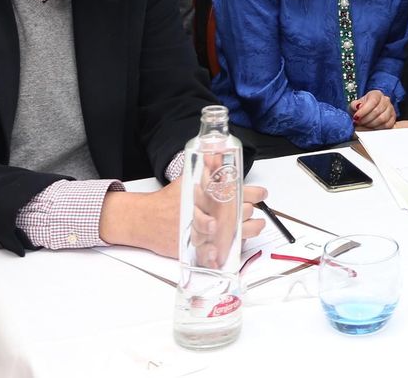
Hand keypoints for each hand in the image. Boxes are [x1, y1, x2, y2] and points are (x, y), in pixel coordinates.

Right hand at [98, 179, 267, 258]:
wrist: (146, 221)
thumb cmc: (167, 200)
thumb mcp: (187, 180)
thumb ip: (206, 172)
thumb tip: (220, 156)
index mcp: (212, 195)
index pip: (245, 192)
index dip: (257, 193)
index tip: (261, 194)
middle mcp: (213, 214)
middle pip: (245, 212)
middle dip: (251, 210)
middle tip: (251, 209)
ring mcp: (209, 233)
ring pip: (241, 233)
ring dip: (250, 229)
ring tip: (255, 225)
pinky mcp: (202, 248)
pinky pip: (225, 250)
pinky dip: (232, 248)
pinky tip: (237, 242)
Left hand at [351, 90, 396, 129]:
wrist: (367, 113)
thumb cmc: (361, 109)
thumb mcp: (354, 105)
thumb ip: (354, 105)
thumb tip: (357, 107)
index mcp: (376, 94)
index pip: (373, 101)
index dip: (364, 110)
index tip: (356, 117)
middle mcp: (385, 100)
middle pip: (377, 111)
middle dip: (366, 119)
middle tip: (358, 123)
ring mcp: (390, 109)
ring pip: (382, 119)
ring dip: (371, 124)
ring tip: (363, 125)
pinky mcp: (393, 119)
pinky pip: (387, 125)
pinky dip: (377, 128)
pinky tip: (370, 128)